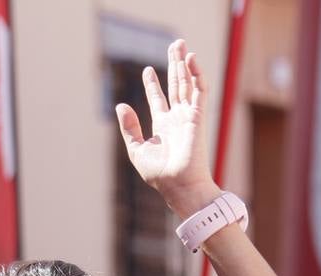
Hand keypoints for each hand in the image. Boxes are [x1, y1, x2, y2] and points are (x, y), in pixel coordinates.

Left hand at [115, 39, 218, 214]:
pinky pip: (200, 90)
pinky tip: (191, 58)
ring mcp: (188, 116)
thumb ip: (129, 128)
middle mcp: (177, 118)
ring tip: (180, 45)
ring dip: (184, 64)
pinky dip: (197, 74)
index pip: (158, 99)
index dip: (153, 84)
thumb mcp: (137, 150)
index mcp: (163, 126)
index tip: (148, 69)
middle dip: (174, 65)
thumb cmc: (160, 174)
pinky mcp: (198, 115)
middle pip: (175, 85)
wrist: (179, 185)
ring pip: (187, 83)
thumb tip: (120, 105)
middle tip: (174, 45)